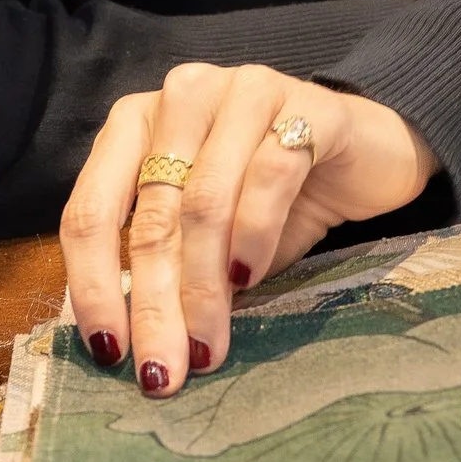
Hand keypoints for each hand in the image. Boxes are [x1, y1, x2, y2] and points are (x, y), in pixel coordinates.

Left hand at [59, 60, 438, 398]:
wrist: (369, 154)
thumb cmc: (274, 200)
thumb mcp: (208, 237)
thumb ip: (165, 267)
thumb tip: (124, 346)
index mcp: (136, 124)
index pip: (90, 210)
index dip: (93, 285)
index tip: (109, 352)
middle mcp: (181, 97)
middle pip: (151, 216)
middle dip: (154, 305)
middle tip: (163, 370)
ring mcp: (242, 91)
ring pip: (205, 202)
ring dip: (203, 287)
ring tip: (208, 347)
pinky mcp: (306, 104)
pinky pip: (269, 175)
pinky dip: (253, 235)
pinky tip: (250, 279)